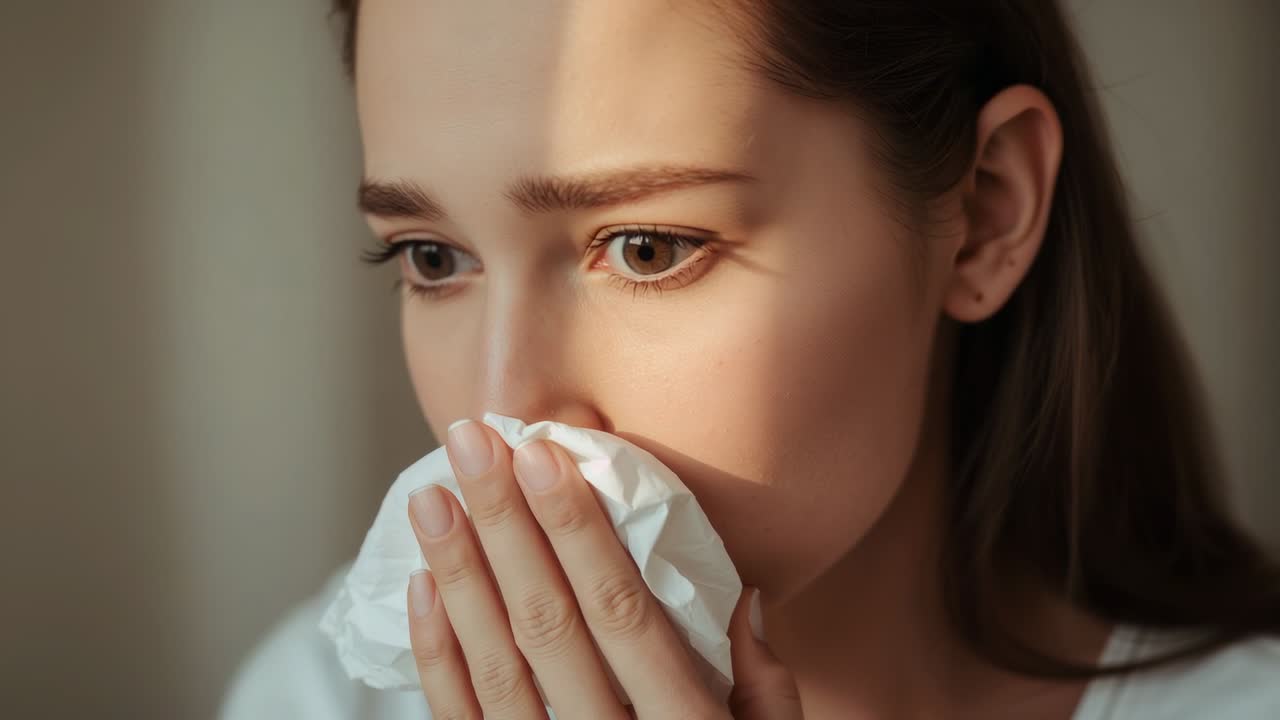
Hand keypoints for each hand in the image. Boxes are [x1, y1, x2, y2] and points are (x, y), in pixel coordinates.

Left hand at [403, 418, 802, 718]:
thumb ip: (766, 684)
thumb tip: (744, 595)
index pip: (622, 609)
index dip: (577, 529)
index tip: (543, 452)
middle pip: (549, 622)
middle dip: (504, 524)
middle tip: (470, 442)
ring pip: (495, 664)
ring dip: (458, 574)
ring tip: (431, 497)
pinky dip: (437, 654)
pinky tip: (422, 588)